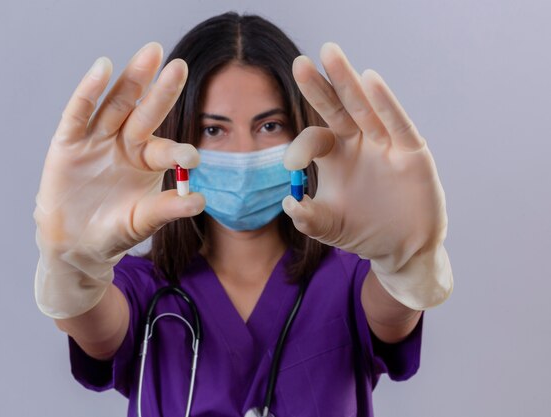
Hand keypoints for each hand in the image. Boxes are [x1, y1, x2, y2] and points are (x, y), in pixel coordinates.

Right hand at [34, 43, 203, 317]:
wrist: (75, 244)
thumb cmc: (113, 231)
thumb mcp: (141, 222)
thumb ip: (166, 210)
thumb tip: (199, 201)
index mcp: (147, 161)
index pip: (164, 149)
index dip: (176, 152)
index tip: (191, 158)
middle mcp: (125, 144)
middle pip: (145, 112)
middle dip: (161, 90)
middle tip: (179, 66)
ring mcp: (97, 139)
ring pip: (116, 104)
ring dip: (132, 79)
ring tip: (151, 53)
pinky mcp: (69, 142)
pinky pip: (80, 112)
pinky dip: (89, 91)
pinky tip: (103, 68)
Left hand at [283, 43, 451, 308]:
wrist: (401, 249)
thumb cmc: (362, 232)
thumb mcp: (329, 227)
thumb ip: (308, 218)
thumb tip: (288, 204)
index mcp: (335, 155)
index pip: (315, 137)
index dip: (302, 145)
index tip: (293, 164)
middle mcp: (358, 142)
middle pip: (337, 107)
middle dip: (320, 85)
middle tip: (299, 62)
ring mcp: (385, 144)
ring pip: (365, 107)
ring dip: (348, 81)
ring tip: (330, 53)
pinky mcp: (411, 152)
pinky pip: (398, 124)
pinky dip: (385, 103)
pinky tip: (370, 80)